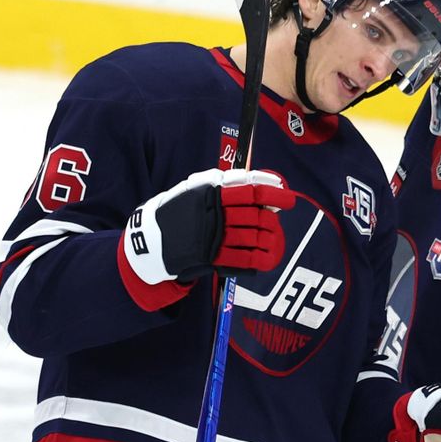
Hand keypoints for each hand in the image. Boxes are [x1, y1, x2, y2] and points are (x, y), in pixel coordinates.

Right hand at [118, 168, 294, 309]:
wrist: (151, 238)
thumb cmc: (181, 210)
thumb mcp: (196, 188)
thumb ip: (225, 184)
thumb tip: (261, 181)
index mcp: (211, 194)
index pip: (250, 192)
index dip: (274, 195)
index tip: (288, 198)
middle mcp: (214, 215)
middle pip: (255, 217)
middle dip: (271, 220)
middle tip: (275, 221)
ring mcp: (212, 237)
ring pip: (252, 238)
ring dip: (268, 240)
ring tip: (272, 239)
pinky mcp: (210, 258)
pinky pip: (242, 260)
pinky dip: (258, 260)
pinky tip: (266, 259)